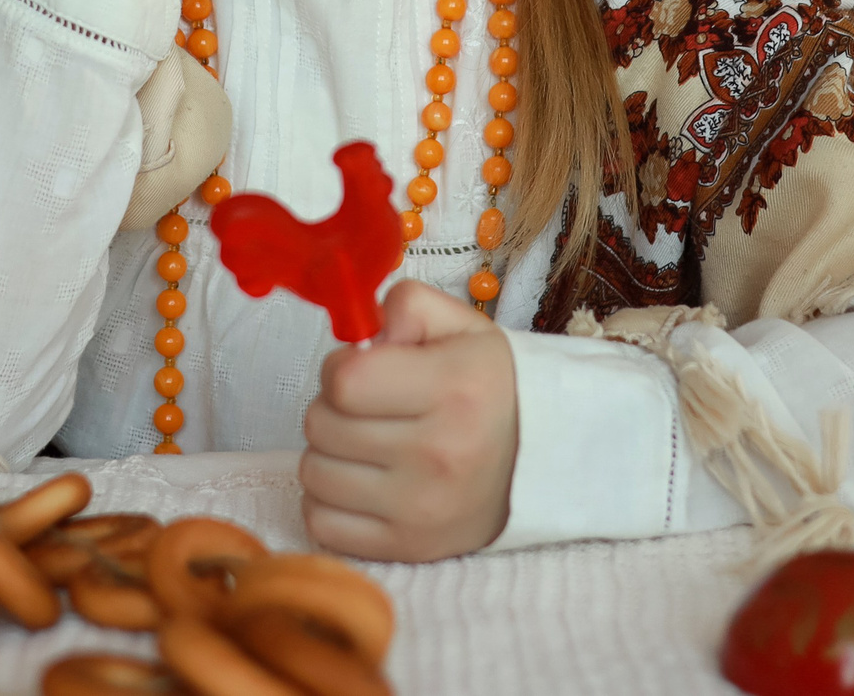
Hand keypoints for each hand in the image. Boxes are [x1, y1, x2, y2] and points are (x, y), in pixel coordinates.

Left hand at [299, 278, 517, 560]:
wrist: (539, 462)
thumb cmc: (489, 388)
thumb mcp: (462, 328)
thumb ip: (408, 306)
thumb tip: (363, 335)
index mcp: (454, 389)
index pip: (345, 382)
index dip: (341, 367)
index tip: (363, 369)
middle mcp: (439, 454)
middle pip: (322, 426)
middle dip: (333, 408)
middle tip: (368, 408)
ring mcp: (421, 510)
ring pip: (314, 475)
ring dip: (330, 454)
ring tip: (367, 444)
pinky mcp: (407, 548)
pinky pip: (322, 524)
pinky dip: (329, 502)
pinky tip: (361, 484)